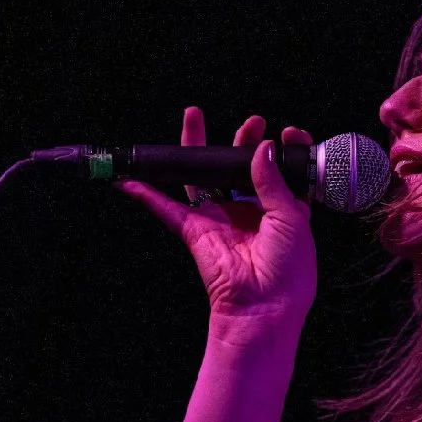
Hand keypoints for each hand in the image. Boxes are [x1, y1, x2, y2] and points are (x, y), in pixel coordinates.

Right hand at [114, 106, 317, 321]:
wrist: (266, 304)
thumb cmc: (289, 268)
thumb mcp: (292, 217)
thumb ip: (272, 180)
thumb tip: (262, 147)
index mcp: (280, 208)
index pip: (279, 171)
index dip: (282, 149)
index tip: (288, 131)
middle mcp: (250, 210)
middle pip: (238, 167)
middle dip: (242, 140)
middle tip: (252, 122)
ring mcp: (221, 218)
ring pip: (202, 177)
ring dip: (194, 149)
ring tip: (192, 116)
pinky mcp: (196, 230)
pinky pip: (167, 208)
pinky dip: (146, 194)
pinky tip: (130, 178)